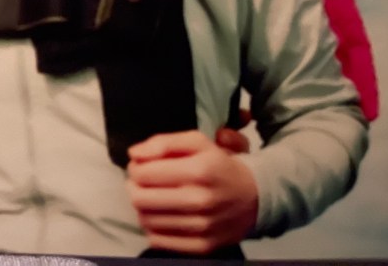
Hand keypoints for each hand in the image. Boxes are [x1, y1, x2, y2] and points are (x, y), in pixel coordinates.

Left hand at [126, 129, 257, 254]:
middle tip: (143, 182)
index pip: (142, 174)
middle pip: (140, 199)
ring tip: (153, 197)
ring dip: (143, 207)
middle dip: (134, 187)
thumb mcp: (196, 142)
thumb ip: (162, 143)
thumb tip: (134, 154)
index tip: (141, 166)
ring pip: (146, 220)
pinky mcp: (202, 246)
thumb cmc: (218, 165)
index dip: (135, 168)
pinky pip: (158, 241)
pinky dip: (154, 227)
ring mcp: (202, 227)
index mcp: (198, 170)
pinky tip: (162, 215)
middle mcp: (200, 200)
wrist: (254, 196)